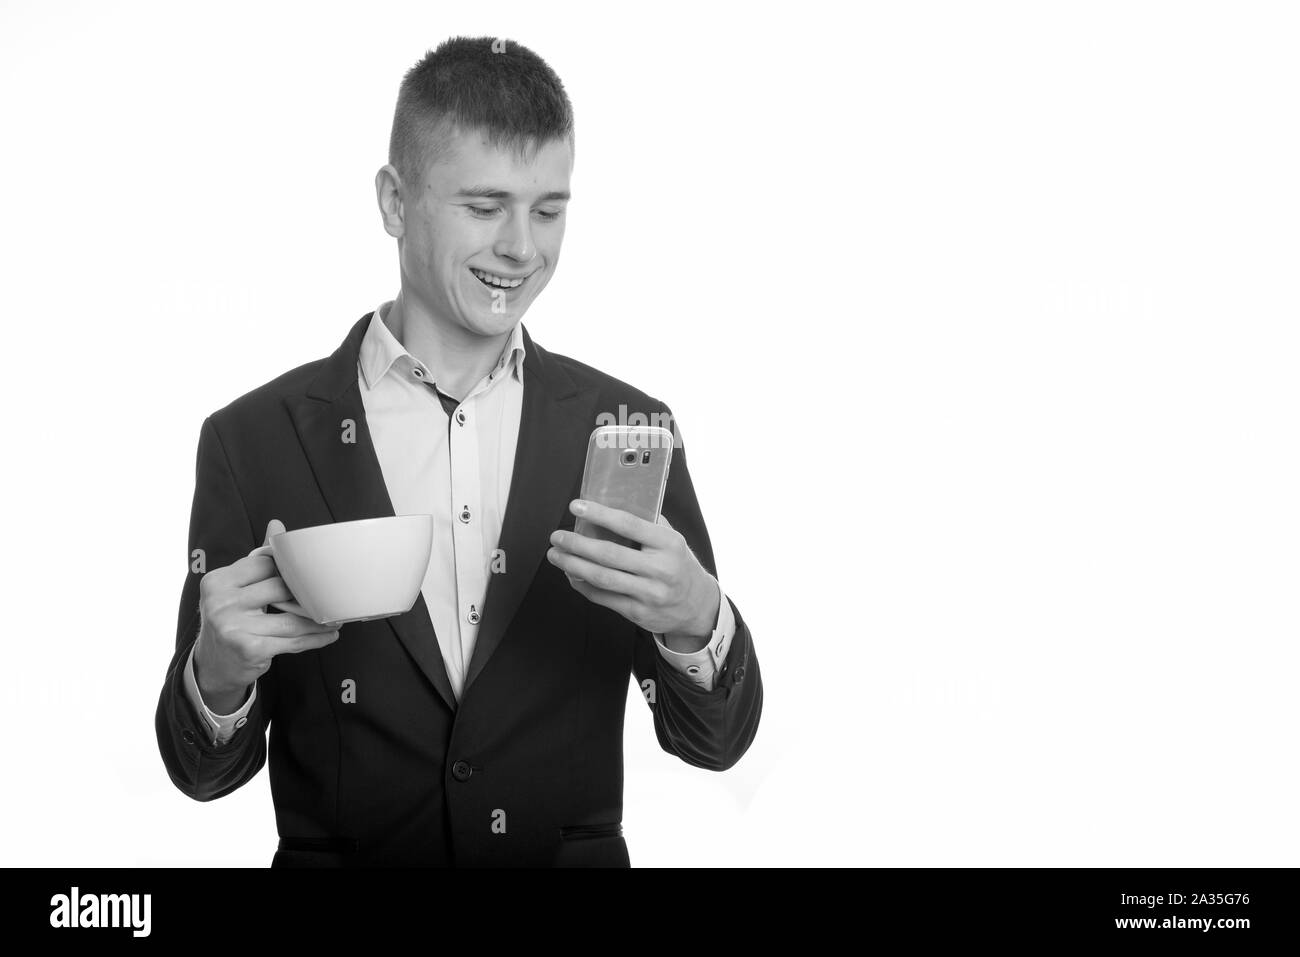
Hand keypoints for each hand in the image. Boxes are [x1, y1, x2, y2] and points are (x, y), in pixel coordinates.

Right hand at [193, 519, 340, 709]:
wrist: (212, 666)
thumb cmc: (230, 620)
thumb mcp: (235, 588)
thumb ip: (257, 559)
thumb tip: (277, 525)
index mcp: (218, 581)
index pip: (265, 564)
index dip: (288, 569)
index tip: (306, 575)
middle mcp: (221, 602)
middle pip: (281, 588)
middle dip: (306, 594)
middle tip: (327, 596)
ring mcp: (234, 627)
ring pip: (292, 618)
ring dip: (319, 620)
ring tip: (335, 618)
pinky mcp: (250, 649)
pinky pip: (293, 641)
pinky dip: (315, 638)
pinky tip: (328, 635)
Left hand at [547, 500, 720, 640]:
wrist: (696, 606)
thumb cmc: (678, 565)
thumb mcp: (672, 540)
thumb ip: (648, 523)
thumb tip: (611, 503)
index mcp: (668, 544)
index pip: (629, 525)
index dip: (599, 514)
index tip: (576, 506)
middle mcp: (660, 569)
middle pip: (610, 555)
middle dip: (577, 544)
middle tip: (558, 536)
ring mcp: (649, 594)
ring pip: (602, 578)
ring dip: (573, 565)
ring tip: (556, 555)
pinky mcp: (638, 613)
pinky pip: (603, 598)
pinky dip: (582, 585)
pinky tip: (571, 574)